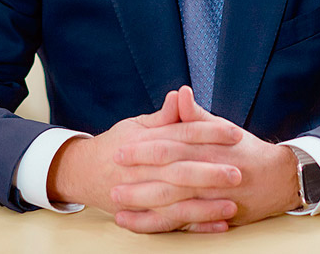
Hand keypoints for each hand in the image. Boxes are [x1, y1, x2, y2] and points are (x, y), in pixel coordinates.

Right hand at [46, 89, 243, 232]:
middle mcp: (143, 169)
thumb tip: (182, 94)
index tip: (235, 134)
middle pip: (180, 170)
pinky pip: (170, 224)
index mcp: (145, 141)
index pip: (181, 134)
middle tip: (238, 172)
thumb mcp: (136, 125)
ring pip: (176, 202)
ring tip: (233, 205)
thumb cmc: (115, 145)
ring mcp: (141, 195)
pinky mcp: (142, 214)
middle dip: (209, 172)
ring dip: (205, 205)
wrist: (81, 173)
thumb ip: (164, 116)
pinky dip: (195, 226)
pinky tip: (217, 225)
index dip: (209, 133)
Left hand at [112, 86, 301, 229]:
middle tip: (112, 178)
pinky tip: (135, 223)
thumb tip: (180, 92)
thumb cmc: (244, 149)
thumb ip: (196, 115)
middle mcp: (211, 173)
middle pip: (169, 177)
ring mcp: (213, 198)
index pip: (171, 146)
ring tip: (116, 204)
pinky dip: (158, 225)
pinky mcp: (214, 217)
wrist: (279, 178)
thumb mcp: (222, 128)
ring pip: (174, 204)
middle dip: (138, 179)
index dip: (144, 148)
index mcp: (209, 147)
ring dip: (143, 204)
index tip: (120, 150)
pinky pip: (182, 224)